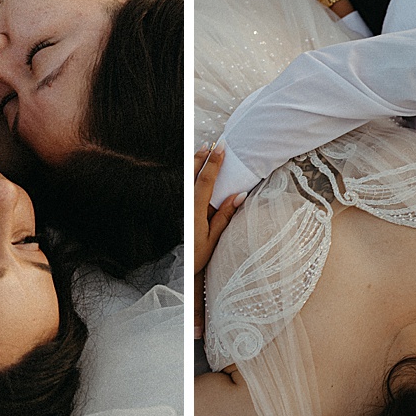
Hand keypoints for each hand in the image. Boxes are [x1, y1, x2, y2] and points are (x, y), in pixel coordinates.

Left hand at [194, 142, 245, 338]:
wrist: (180, 272)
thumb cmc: (197, 257)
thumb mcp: (213, 239)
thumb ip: (225, 216)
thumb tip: (240, 194)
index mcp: (194, 211)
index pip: (205, 180)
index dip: (214, 162)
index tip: (221, 146)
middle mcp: (184, 206)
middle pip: (191, 173)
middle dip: (202, 156)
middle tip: (213, 143)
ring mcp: (178, 207)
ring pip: (184, 178)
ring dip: (194, 162)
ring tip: (204, 150)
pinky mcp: (176, 210)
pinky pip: (181, 186)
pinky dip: (188, 174)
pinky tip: (193, 169)